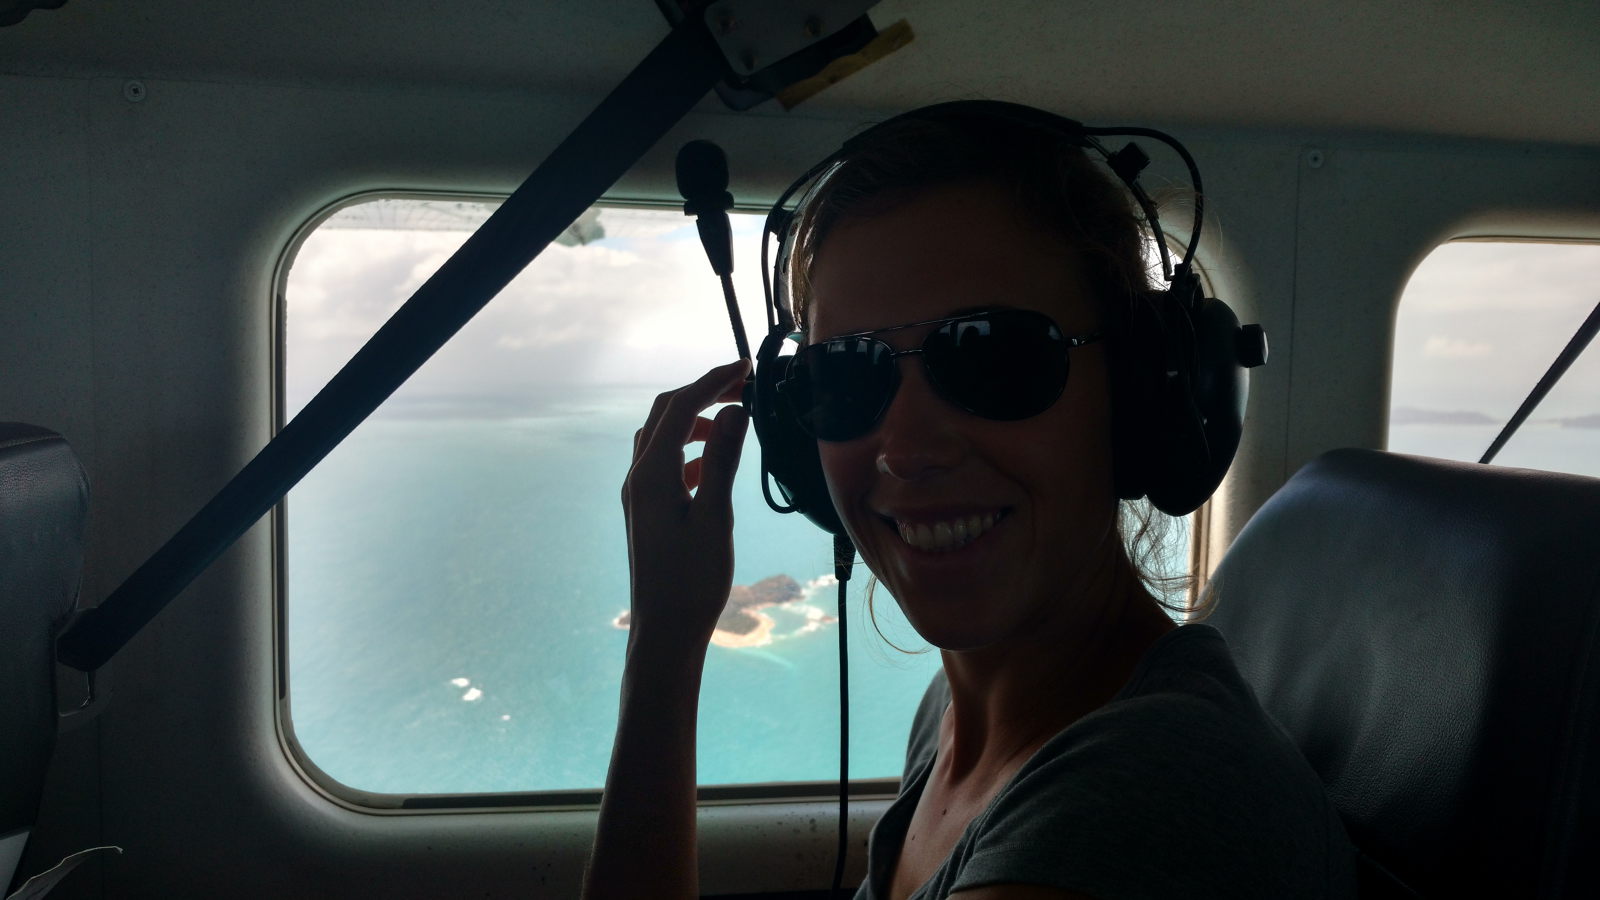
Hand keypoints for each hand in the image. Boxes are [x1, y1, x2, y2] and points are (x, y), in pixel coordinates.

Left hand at [621, 359, 750, 647]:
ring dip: (694, 421)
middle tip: (742, 383)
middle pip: (664, 415)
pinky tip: (714, 464)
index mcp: (652, 475)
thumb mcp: (715, 517)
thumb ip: (724, 461)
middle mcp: (638, 478)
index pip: (680, 408)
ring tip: (733, 422)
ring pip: (661, 438)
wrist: (664, 632)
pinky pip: (663, 463)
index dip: (712, 381)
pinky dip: (689, 449)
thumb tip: (734, 411)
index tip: (746, 367)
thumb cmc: (692, 582)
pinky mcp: (645, 511)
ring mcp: (638, 495)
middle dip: (701, 393)